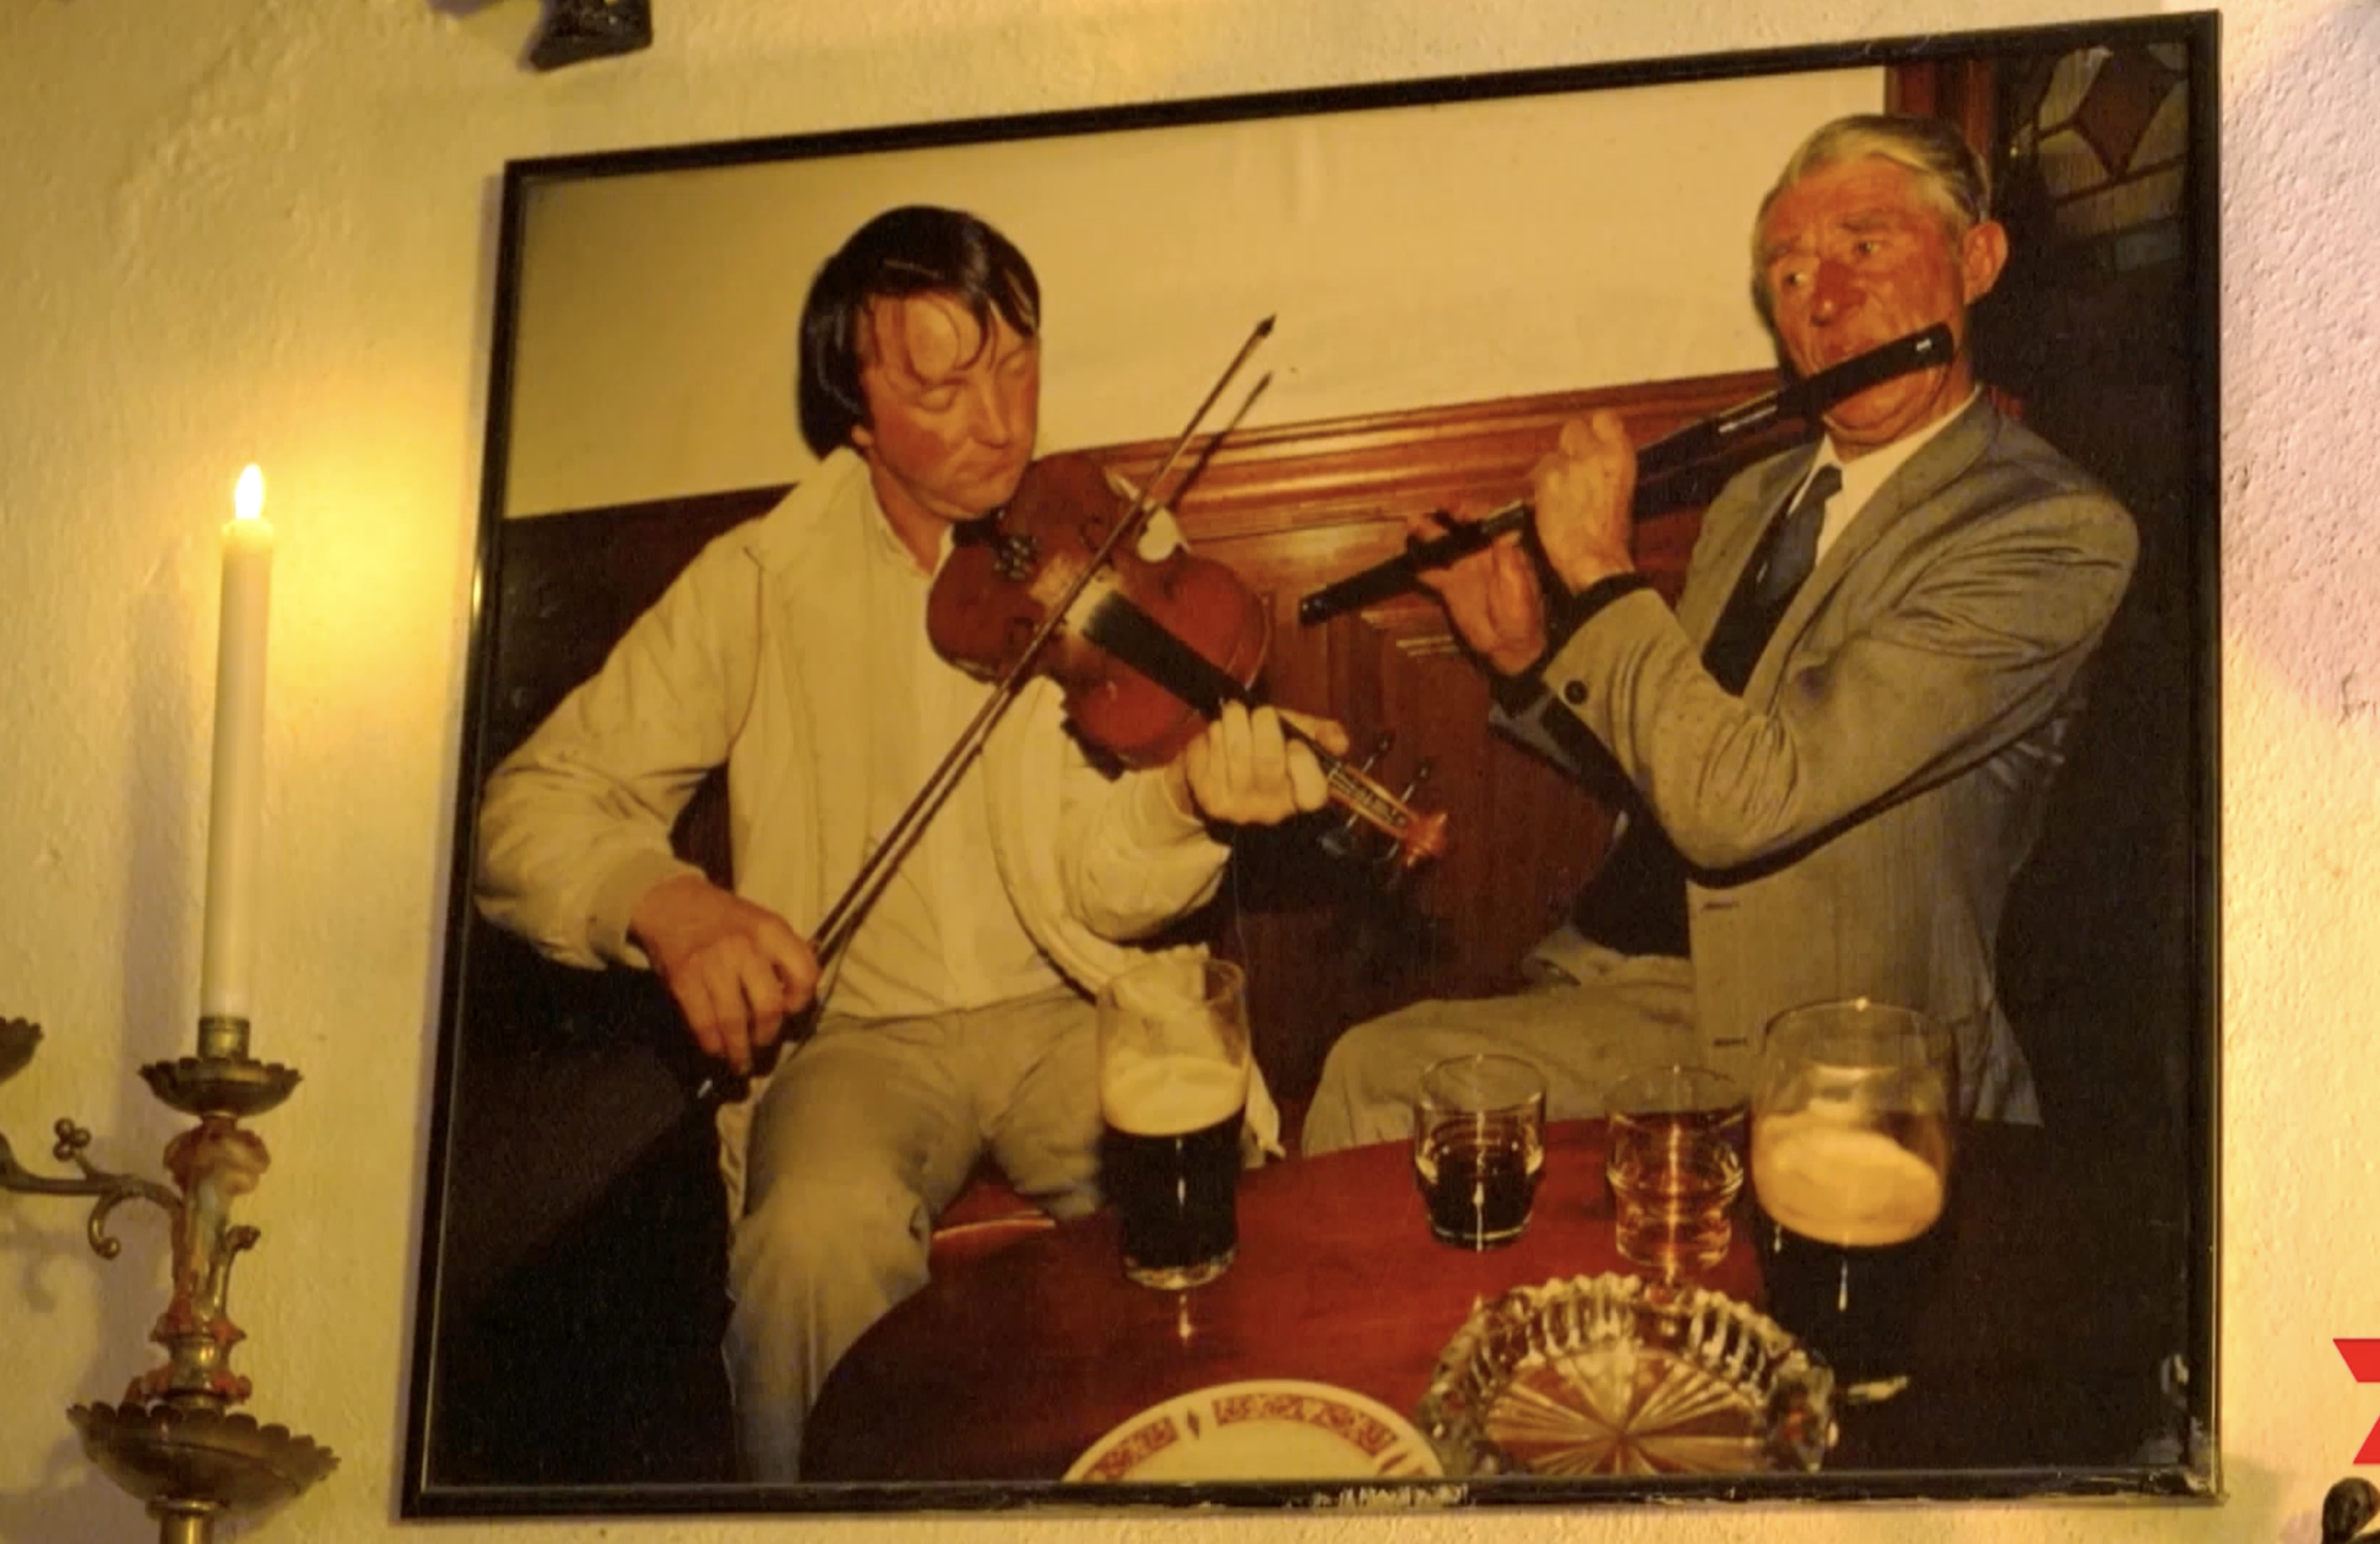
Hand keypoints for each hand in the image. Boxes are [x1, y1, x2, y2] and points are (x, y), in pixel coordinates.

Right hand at [628, 873, 818, 1075]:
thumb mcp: (763, 922)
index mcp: (771, 930)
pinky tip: (717, 1049)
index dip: (802, 998)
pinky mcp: (684, 981)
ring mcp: (712, 965)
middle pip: (769, 1007)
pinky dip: (713, 1043)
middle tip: (763, 1041)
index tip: (791, 1008)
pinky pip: (704, 1024)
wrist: (670, 903)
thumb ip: (783, 953)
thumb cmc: (724, 918)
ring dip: (740, 1050)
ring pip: (735, 1022)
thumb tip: (802, 993)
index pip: (804, 973)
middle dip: (768, 1033)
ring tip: (741, 1061)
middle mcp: (745, 947)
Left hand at [1169, 702, 1349, 825]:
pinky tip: (1217, 734)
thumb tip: (1340, 742)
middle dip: (1264, 725)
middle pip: (1269, 762)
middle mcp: (1271, 810)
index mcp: (1298, 798)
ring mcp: (1238, 806)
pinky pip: (1212, 753)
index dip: (1305, 763)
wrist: (1210, 775)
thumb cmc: (1258, 753)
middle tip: (1261, 712)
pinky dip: (1214, 734)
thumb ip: (1320, 735)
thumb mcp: (1294, 739)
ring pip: (1237, 751)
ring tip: (1235, 713)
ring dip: (1236, 721)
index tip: (1295, 743)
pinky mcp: (1209, 796)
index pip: (1313, 793)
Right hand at [1413, 500, 1549, 675]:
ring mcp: (1465, 571)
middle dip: (1445, 518)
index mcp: (1502, 551)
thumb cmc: (1523, 616)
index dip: (1471, 511)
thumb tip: (1507, 534)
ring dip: (1429, 536)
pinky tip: (1410, 562)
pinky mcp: (1451, 589)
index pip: (1486, 522)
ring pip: (1444, 548)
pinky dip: (1421, 567)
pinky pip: (1433, 574)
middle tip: (1429, 510)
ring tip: (1413, 524)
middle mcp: (1482, 555)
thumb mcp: (1520, 588)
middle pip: (1461, 531)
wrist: (1511, 645)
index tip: (1456, 508)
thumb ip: (1510, 563)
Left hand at [1529, 409, 1637, 593]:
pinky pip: (1537, 475)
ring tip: (1560, 496)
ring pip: (1551, 455)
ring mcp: (1569, 465)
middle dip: (1569, 447)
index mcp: (1621, 455)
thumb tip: (1597, 461)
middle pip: (1573, 429)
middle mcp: (1595, 453)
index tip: (1591, 439)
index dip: (1594, 430)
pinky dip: (1540, 488)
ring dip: (1553, 470)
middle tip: (1570, 469)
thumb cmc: (1613, 539)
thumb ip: (1610, 469)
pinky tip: (1548, 506)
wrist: (1595, 561)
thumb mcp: (1625, 494)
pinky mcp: (1546, 481)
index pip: (1604, 419)